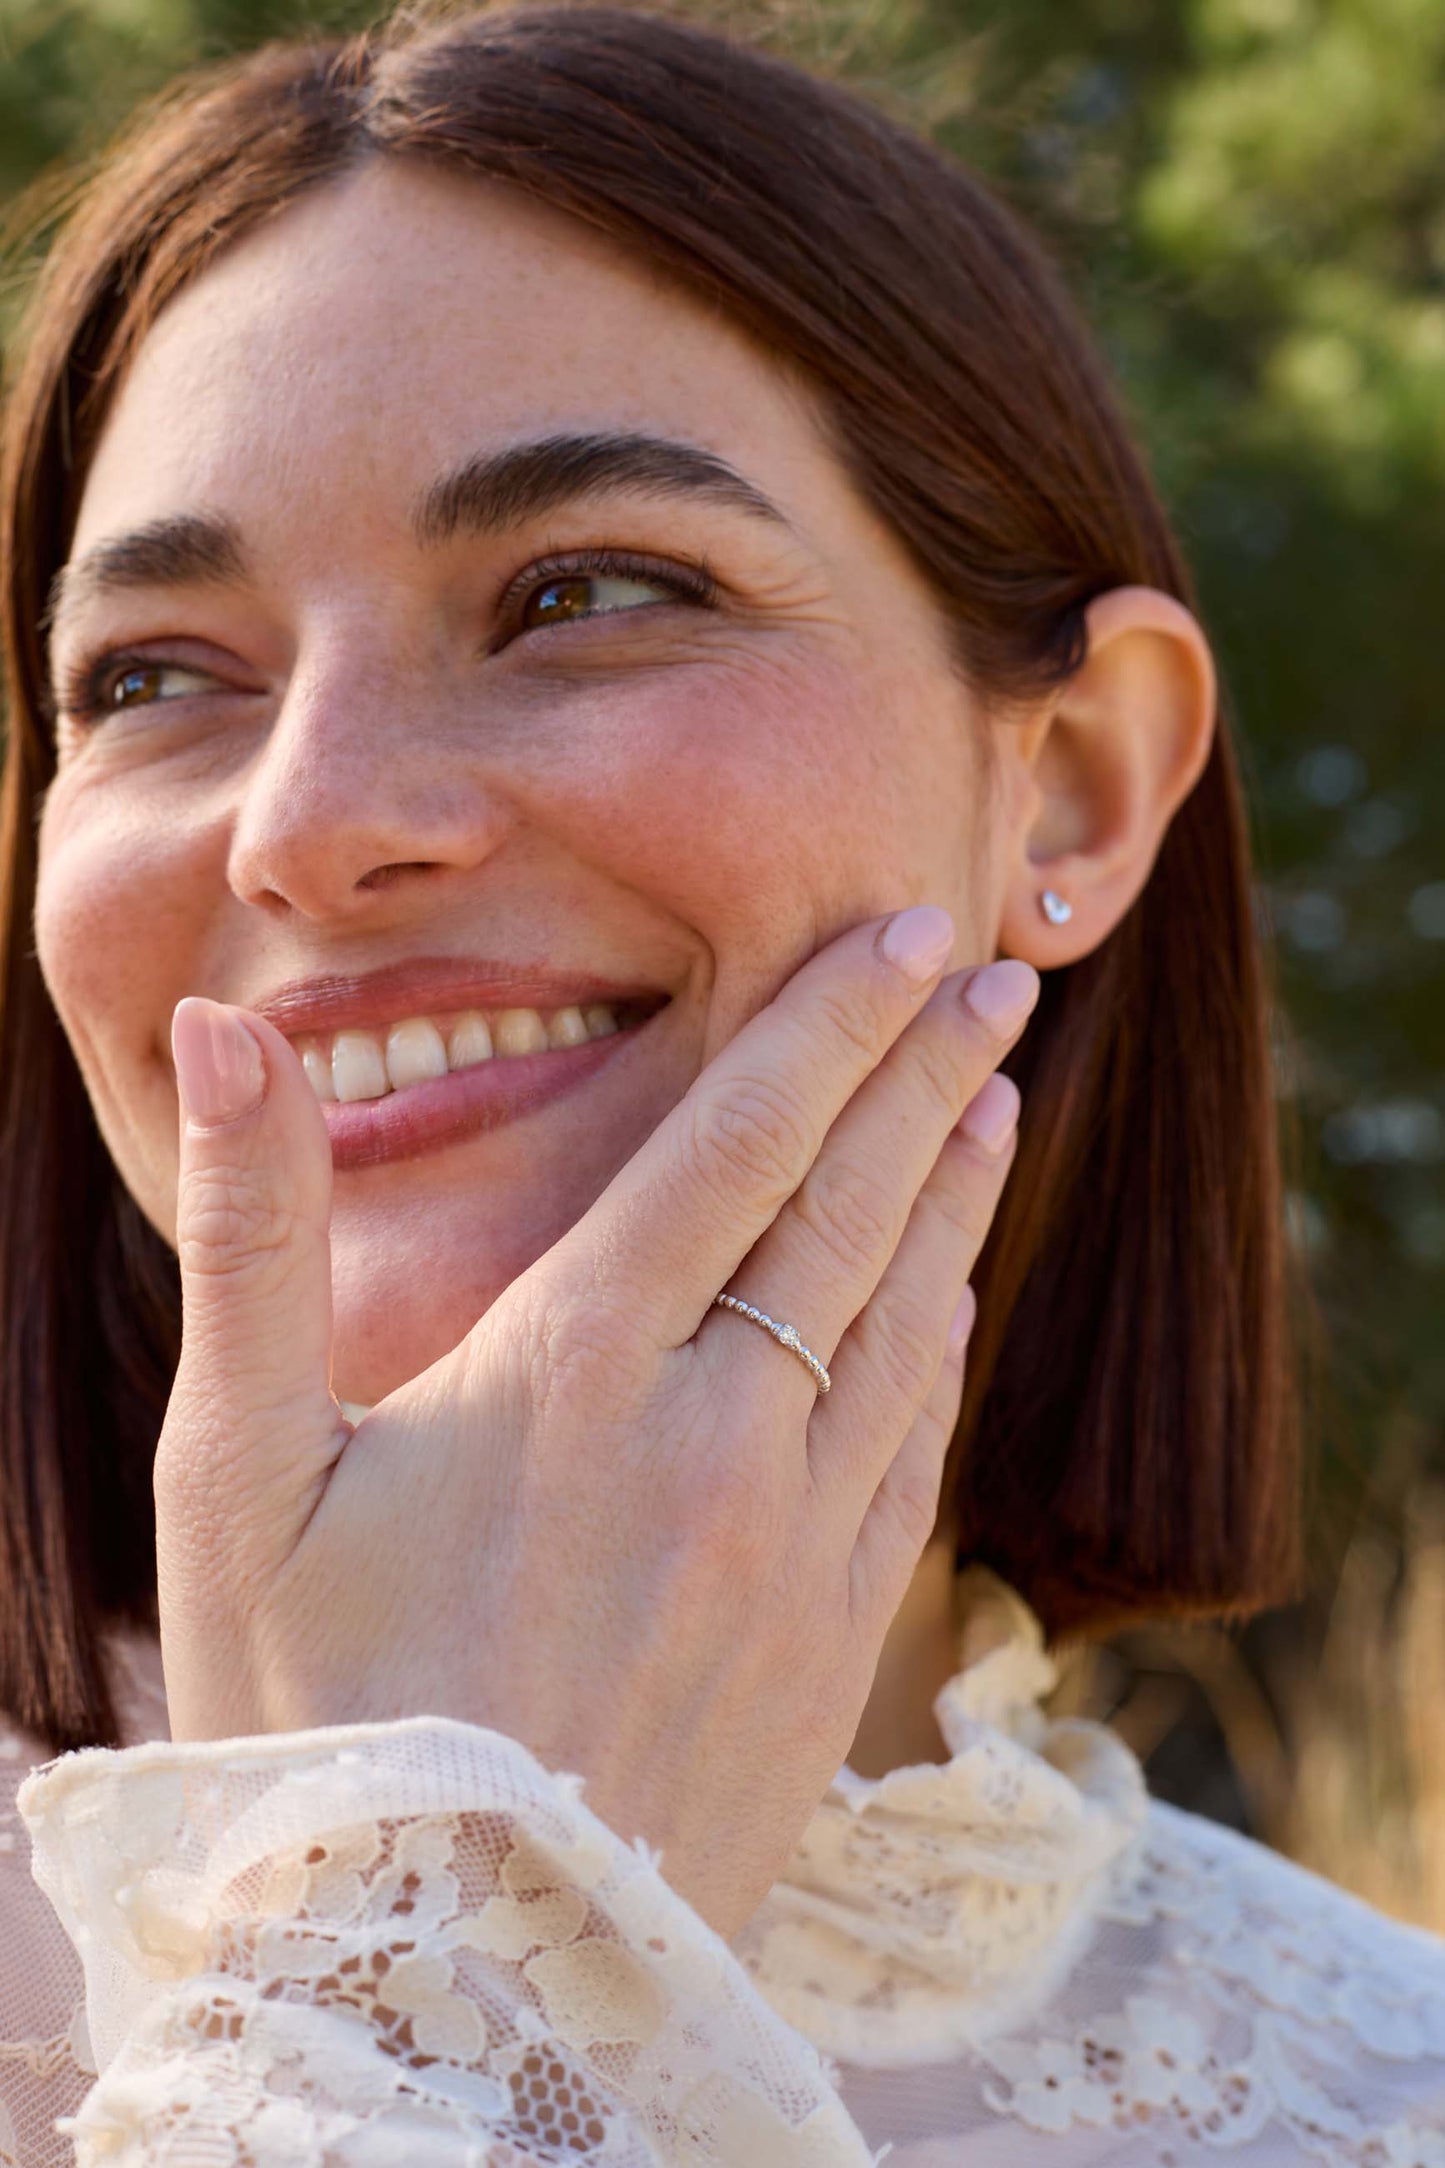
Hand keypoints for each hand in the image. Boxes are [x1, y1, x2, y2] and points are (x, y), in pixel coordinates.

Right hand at [155, 907, 1038, 1937]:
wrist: (449, 1981)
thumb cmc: (313, 1713)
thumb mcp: (237, 1476)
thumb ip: (248, 1237)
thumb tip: (221, 1032)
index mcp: (576, 1372)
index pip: (738, 1144)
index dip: (830, 1026)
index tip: (908, 937)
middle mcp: (716, 1439)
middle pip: (851, 1209)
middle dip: (926, 1074)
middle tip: (995, 974)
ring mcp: (794, 1546)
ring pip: (903, 1320)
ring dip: (952, 1195)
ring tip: (991, 1099)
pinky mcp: (831, 1640)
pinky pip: (909, 1449)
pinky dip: (937, 1345)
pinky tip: (948, 1296)